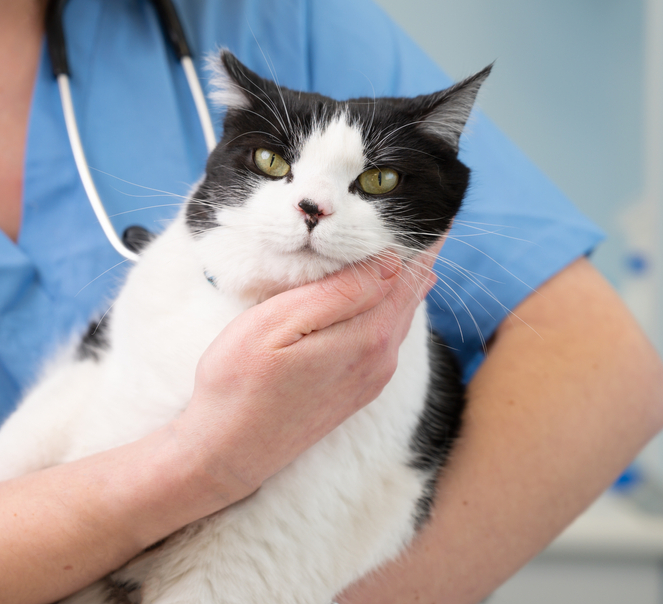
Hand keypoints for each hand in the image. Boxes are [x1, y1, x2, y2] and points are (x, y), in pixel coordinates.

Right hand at [174, 243, 441, 500]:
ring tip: (412, 246)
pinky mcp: (358, 389)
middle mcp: (381, 359)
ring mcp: (372, 378)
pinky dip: (391, 307)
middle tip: (429, 217)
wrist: (227, 453)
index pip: (408, 275)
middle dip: (418, 256)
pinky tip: (383, 294)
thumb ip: (338, 293)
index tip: (435, 209)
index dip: (421, 240)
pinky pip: (387, 336)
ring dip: (405, 281)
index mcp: (368, 336)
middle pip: (410, 294)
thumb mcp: (278, 324)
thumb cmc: (240, 382)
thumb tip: (391, 262)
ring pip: (400, 315)